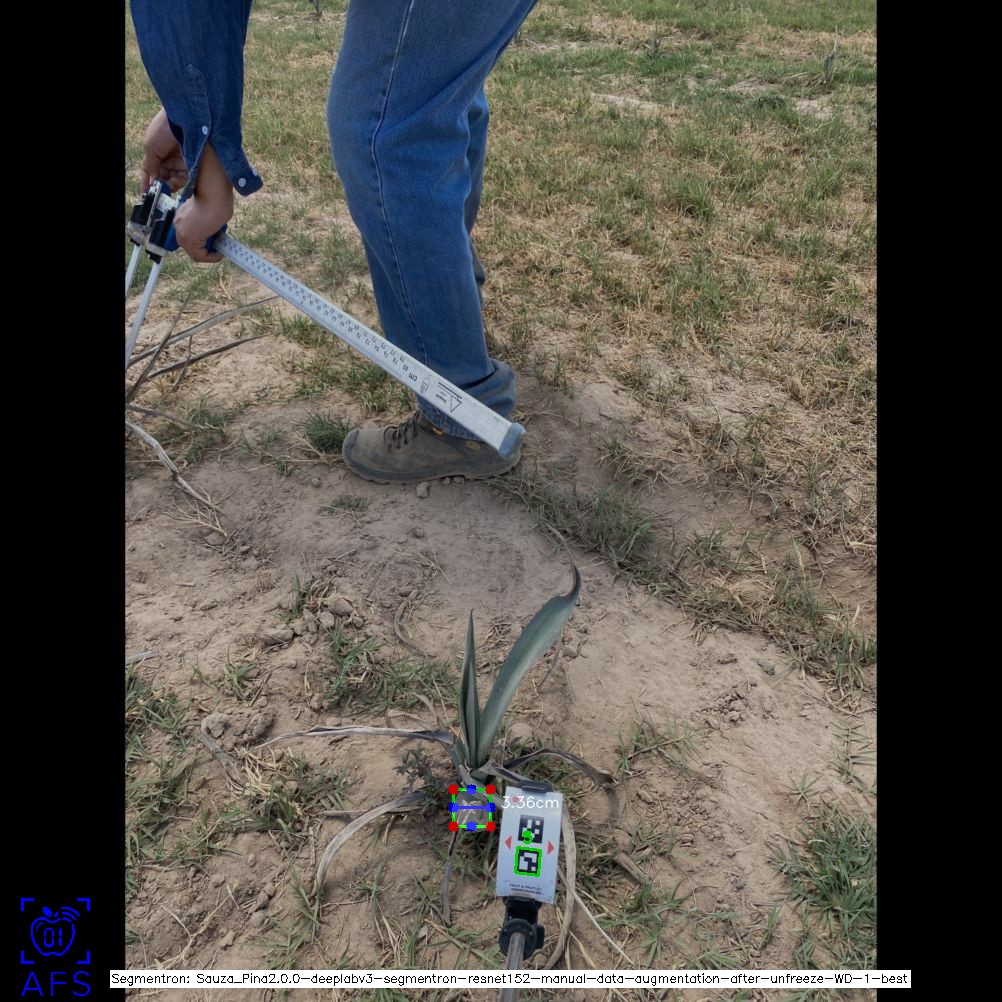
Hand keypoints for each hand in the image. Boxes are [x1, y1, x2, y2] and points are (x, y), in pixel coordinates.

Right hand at [140, 108, 187, 192]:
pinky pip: (184, 179)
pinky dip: (178, 184)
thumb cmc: (163, 129)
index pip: (152, 170)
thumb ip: (150, 165)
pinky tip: (173, 184)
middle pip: (163, 177)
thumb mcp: (151, 147)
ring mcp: (181, 161)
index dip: (148, 181)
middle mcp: (169, 157)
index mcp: (157, 152)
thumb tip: (150, 181)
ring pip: (173, 180)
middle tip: (157, 190)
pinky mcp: (192, 165)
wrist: (183, 120)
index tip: (145, 192)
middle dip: (160, 185)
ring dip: (169, 185)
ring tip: (166, 186)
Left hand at [172, 143, 233, 262]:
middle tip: (219, 246)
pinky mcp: (189, 239)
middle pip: (191, 247)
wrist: (214, 192)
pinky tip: (219, 254)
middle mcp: (178, 225)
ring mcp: (182, 232)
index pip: (190, 237)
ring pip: (195, 253)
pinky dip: (211, 258)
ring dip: (209, 253)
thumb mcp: (208, 213)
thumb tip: (214, 233)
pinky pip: (199, 256)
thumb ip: (206, 224)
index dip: (204, 244)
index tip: (216, 243)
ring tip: (221, 248)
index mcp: (181, 217)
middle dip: (207, 249)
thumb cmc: (216, 198)